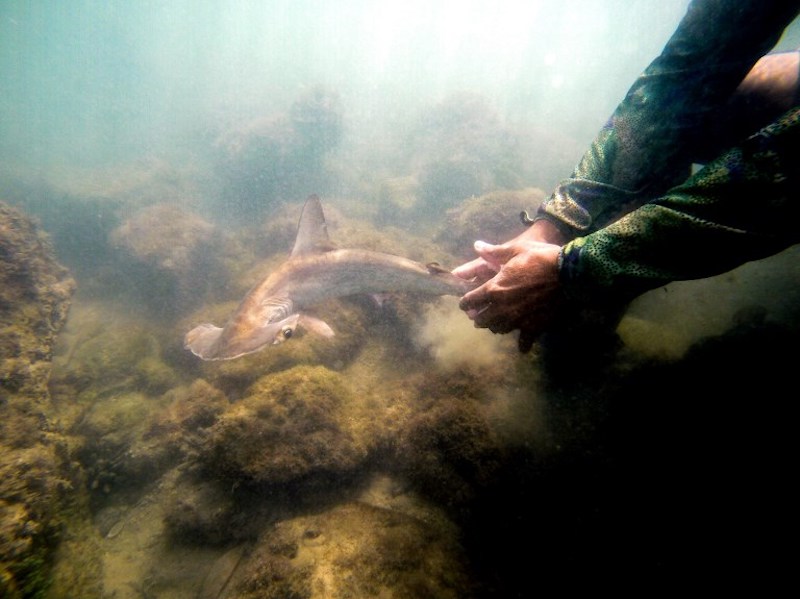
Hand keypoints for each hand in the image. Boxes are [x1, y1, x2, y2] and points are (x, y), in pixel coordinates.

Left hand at [453, 231, 565, 348]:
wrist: (569, 273)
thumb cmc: (540, 258)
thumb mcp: (517, 249)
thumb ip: (495, 251)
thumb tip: (477, 245)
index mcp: (494, 289)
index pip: (471, 300)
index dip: (465, 302)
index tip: (465, 303)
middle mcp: (502, 308)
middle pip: (482, 319)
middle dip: (478, 317)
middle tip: (477, 315)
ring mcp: (518, 319)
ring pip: (499, 329)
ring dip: (494, 326)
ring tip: (494, 324)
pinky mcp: (534, 326)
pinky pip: (525, 340)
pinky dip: (523, 344)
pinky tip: (522, 348)